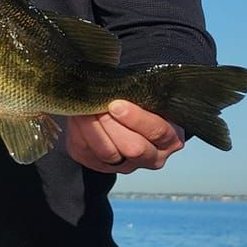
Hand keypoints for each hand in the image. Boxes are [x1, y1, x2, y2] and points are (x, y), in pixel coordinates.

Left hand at [65, 100, 184, 173]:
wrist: (123, 117)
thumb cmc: (140, 102)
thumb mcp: (149, 97)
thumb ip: (141, 92)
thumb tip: (117, 80)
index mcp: (170, 138)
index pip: (158, 131)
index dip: (137, 119)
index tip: (116, 104)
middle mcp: (152, 157)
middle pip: (133, 148)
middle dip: (113, 126)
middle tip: (99, 107)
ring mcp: (126, 165)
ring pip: (107, 153)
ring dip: (92, 129)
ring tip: (84, 109)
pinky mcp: (100, 166)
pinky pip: (86, 153)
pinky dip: (78, 132)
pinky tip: (76, 116)